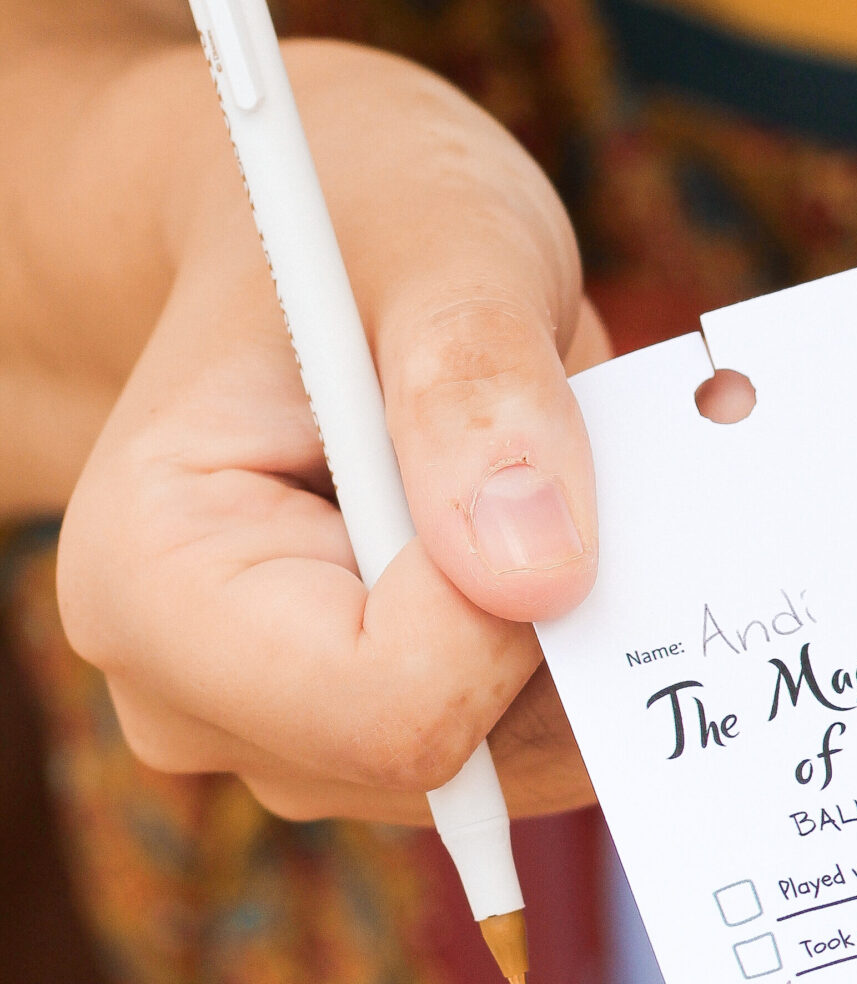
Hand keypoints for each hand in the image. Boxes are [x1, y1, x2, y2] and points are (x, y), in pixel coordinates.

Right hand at [56, 39, 606, 823]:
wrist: (312, 230)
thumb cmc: (362, 213)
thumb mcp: (444, 240)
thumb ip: (483, 390)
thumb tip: (538, 577)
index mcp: (154, 583)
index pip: (395, 709)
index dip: (515, 609)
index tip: (529, 467)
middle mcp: (200, 700)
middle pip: (459, 761)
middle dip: (555, 616)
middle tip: (548, 451)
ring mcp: (288, 741)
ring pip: (515, 769)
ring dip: (576, 624)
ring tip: (525, 476)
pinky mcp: (370, 747)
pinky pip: (531, 751)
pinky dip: (575, 646)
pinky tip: (533, 530)